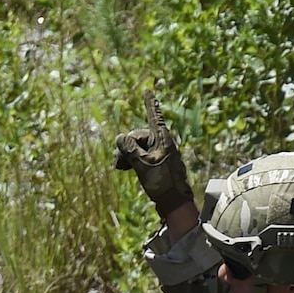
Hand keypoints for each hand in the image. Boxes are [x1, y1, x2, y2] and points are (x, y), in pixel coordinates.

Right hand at [114, 90, 192, 216]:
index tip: (148, 91)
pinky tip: (124, 168)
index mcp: (162, 139)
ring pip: (137, 147)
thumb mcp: (143, 165)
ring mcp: (159, 153)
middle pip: (139, 135)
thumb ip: (131, 149)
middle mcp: (162, 143)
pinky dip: (132, 160)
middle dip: (127, 146)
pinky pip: (141, 155)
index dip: (150, 104)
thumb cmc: (162, 183)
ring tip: (120, 167)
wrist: (174, 202)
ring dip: (127, 154)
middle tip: (119, 162)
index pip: (154, 117)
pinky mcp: (156, 163)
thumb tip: (120, 137)